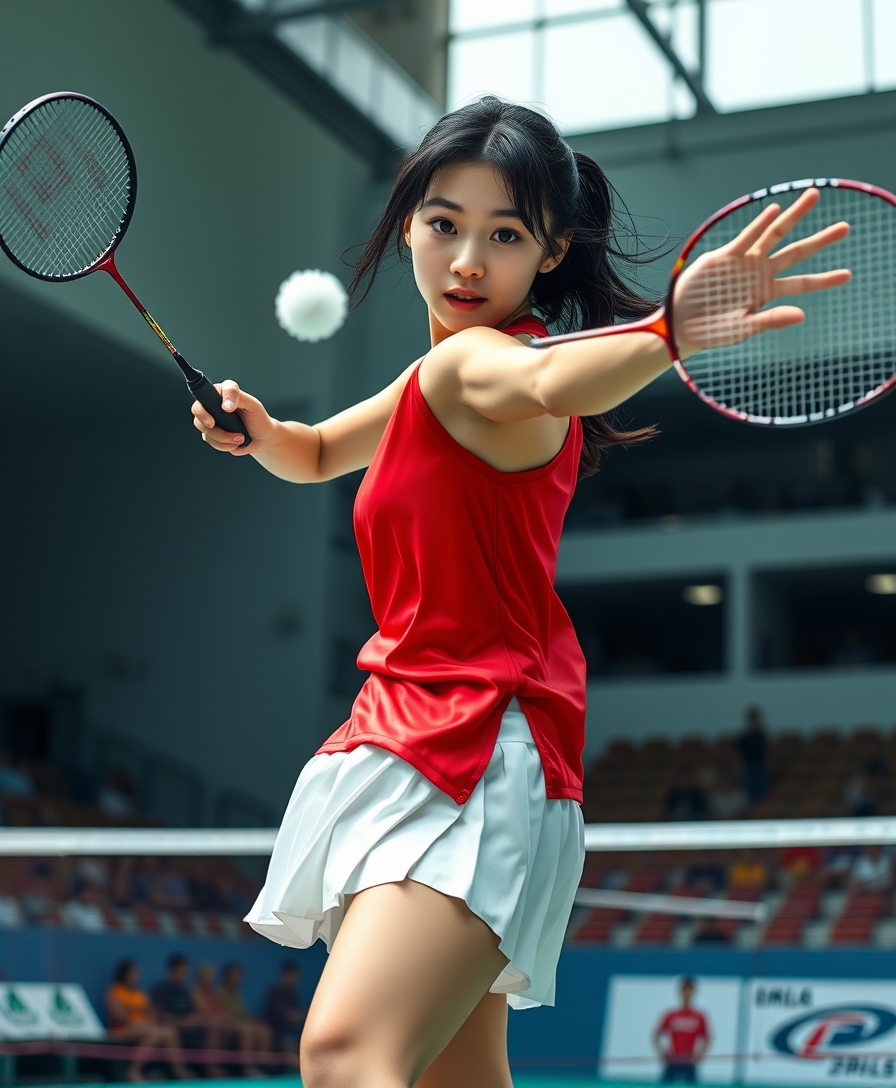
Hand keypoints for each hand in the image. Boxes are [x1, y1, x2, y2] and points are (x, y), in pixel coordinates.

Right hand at [191, 379, 275, 454]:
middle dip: (206, 421)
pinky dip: (223, 445)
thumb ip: (238, 398)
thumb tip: (224, 405)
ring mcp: (210, 420)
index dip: (209, 399)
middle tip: (215, 425)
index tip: (226, 409)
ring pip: (203, 428)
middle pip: (197, 409)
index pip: (207, 389)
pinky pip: (209, 440)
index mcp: (222, 392)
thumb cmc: (257, 418)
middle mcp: (213, 404)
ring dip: (222, 436)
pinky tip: (235, 443)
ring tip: (240, 438)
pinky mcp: (211, 434)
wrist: (261, 439)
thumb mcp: (253, 405)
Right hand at [673, 187, 850, 357]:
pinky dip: (759, 225)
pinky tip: (774, 210)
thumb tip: (801, 315)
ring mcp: (744, 262)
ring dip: (794, 216)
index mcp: (767, 293)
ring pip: (774, 235)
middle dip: (820, 240)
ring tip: (815, 196)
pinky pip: (745, 238)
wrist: (680, 323)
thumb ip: (770, 320)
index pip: (802, 283)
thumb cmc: (711, 331)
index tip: (848, 275)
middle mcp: (760, 273)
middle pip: (796, 252)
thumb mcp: (742, 329)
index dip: (824, 280)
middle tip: (846, 228)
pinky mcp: (724, 256)